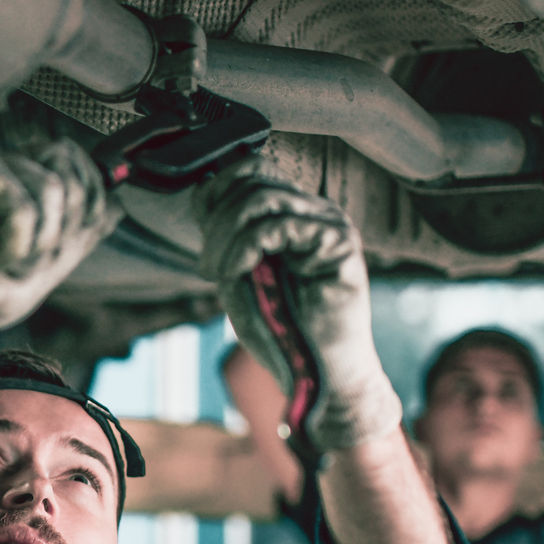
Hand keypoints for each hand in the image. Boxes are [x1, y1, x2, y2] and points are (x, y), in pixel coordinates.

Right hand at [0, 141, 117, 390]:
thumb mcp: (40, 271)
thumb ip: (75, 237)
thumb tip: (115, 207)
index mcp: (30, 188)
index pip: (85, 175)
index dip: (85, 214)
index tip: (47, 253)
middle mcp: (13, 169)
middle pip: (75, 181)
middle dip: (56, 236)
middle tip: (16, 261)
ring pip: (53, 191)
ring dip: (31, 243)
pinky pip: (22, 204)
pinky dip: (11, 243)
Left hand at [195, 162, 401, 451]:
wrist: (318, 374)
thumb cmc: (280, 330)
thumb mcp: (239, 272)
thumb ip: (227, 233)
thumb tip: (204, 190)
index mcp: (294, 212)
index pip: (250, 169)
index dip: (214, 196)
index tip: (205, 245)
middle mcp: (315, 210)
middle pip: (252, 178)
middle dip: (216, 222)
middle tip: (209, 268)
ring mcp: (330, 223)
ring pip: (260, 198)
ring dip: (225, 237)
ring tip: (221, 273)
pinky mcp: (339, 243)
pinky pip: (278, 224)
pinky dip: (244, 247)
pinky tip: (238, 273)